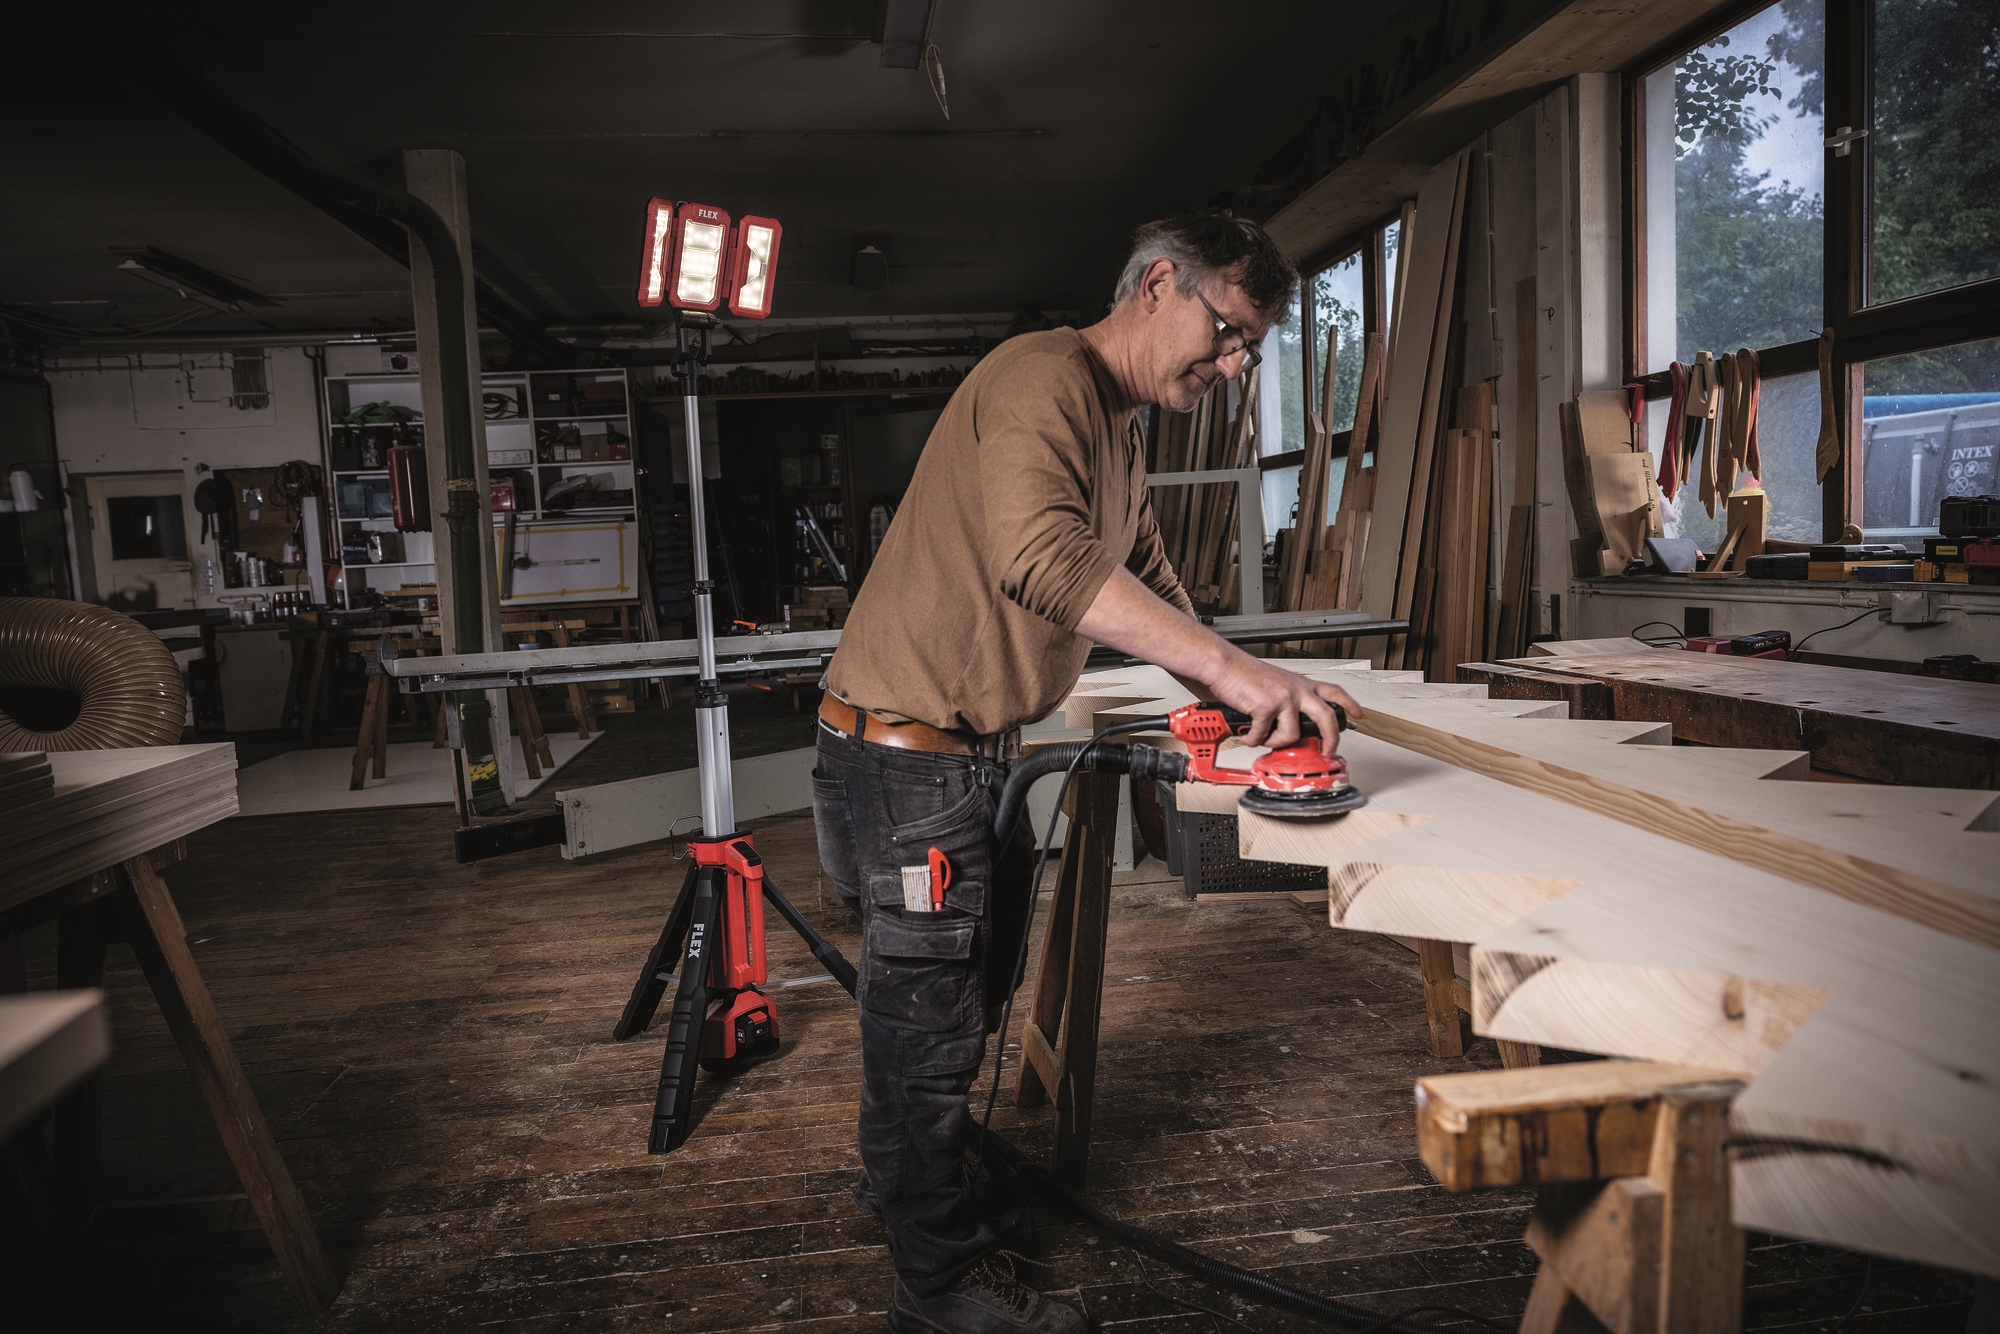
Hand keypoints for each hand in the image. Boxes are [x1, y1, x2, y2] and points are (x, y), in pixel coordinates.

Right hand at [1205, 652, 1363, 752]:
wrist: (1223, 665)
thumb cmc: (1242, 674)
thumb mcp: (1274, 685)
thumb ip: (1287, 704)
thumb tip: (1289, 726)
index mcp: (1300, 683)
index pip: (1334, 692)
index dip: (1349, 705)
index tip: (1357, 716)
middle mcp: (1296, 689)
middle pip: (1327, 716)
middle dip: (1332, 738)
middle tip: (1328, 751)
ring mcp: (1283, 698)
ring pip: (1291, 734)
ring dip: (1275, 742)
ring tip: (1263, 738)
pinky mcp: (1267, 706)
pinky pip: (1263, 735)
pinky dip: (1253, 739)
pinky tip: (1247, 733)